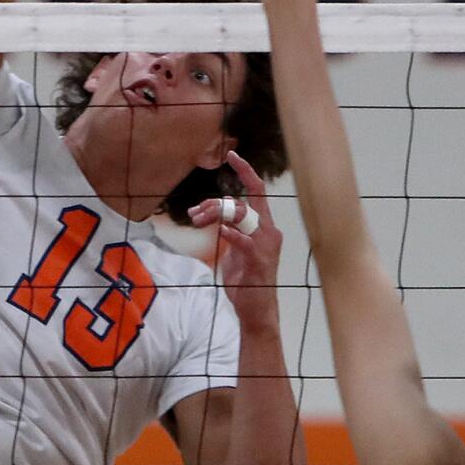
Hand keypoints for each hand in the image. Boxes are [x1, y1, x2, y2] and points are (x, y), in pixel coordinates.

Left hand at [188, 151, 282, 329]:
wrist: (255, 310)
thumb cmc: (246, 280)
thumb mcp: (235, 249)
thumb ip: (231, 229)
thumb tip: (220, 210)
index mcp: (264, 226)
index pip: (257, 191)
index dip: (246, 170)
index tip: (231, 154)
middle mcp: (269, 231)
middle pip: (242, 203)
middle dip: (215, 204)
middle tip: (194, 214)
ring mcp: (266, 245)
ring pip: (241, 216)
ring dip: (216, 215)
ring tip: (198, 221)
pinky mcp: (259, 260)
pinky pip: (244, 240)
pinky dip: (231, 234)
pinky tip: (220, 232)